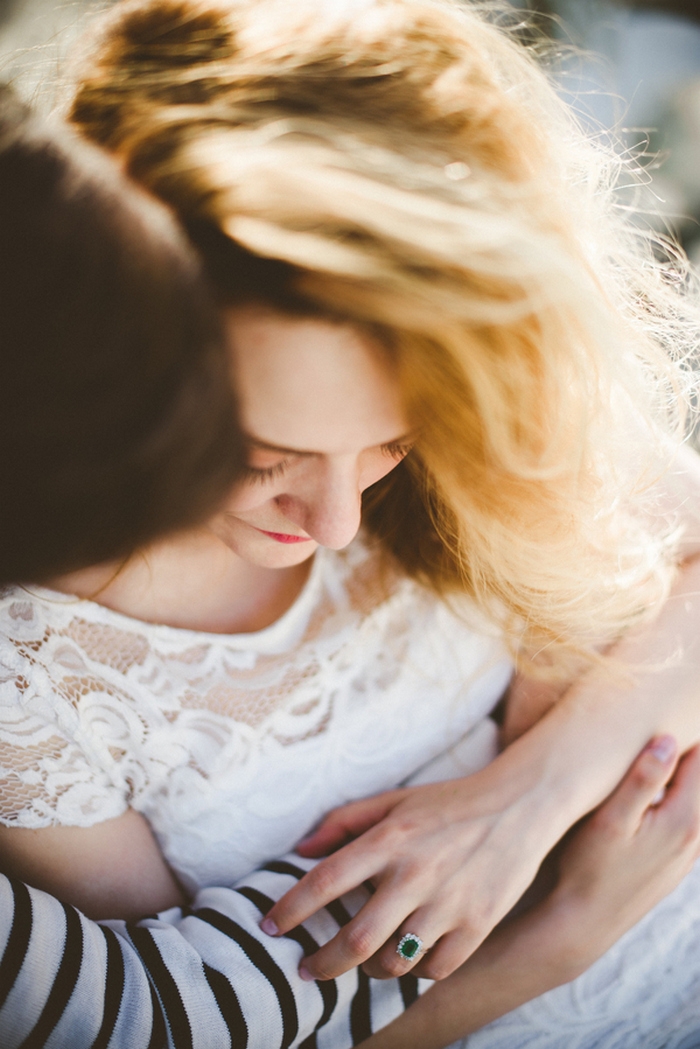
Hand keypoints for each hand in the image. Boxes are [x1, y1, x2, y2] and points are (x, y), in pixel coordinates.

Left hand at [261, 746, 577, 981]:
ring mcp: (449, 903)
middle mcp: (416, 874)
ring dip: (370, 968)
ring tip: (363, 960)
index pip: (325, 881)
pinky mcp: (479, 924)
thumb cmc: (449, 802)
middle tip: (307, 969)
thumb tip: (301, 848)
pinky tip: (410, 957)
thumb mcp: (395, 799)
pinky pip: (435, 969)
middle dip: (322, 963)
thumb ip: (345, 821)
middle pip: (356, 939)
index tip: (270, 927)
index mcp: (390, 839)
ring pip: (394, 962)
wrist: (520, 804)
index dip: (290, 908)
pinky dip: (416, 972)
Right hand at [545, 735, 699, 973]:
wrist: (585, 922)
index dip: (684, 730)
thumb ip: (641, 780)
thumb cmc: (590, 868)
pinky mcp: (677, 860)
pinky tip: (648, 790)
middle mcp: (696, 835)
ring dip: (679, 774)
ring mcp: (689, 851)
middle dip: (684, 750)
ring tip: (652, 750)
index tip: (661, 709)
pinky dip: (675, 796)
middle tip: (657, 724)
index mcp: (684, 819)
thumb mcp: (610, 821)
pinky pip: (686, 815)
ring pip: (694, 797)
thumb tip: (667, 740)